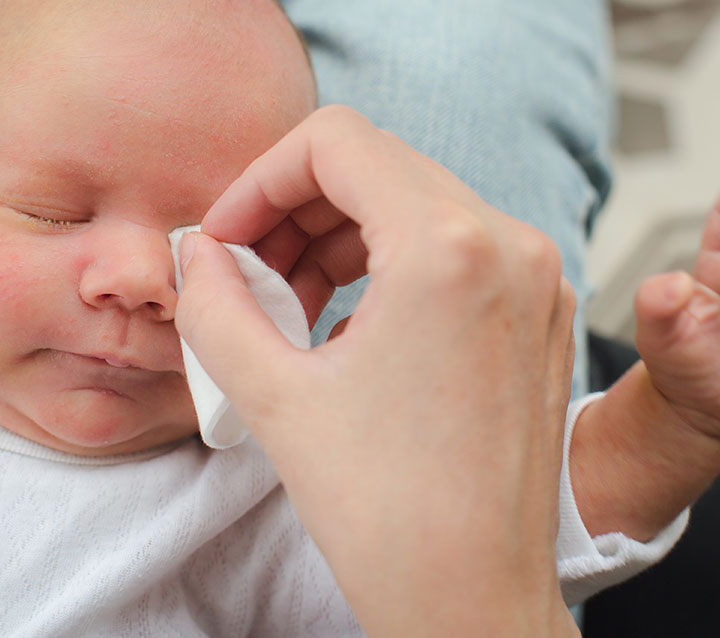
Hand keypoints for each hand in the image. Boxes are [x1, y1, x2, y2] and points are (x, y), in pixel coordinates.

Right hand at [176, 106, 578, 636]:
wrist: (471, 599)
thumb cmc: (385, 512)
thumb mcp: (272, 396)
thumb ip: (213, 304)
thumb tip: (195, 252)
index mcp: (448, 248)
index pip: (336, 141)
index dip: (260, 178)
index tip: (226, 237)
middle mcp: (508, 245)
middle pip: (374, 166)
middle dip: (292, 210)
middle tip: (245, 273)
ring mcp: (534, 278)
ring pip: (411, 202)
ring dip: (334, 236)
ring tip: (285, 305)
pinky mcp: (537, 311)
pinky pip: (448, 246)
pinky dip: (382, 263)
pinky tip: (341, 325)